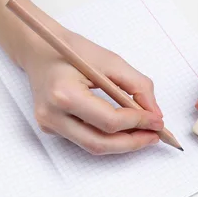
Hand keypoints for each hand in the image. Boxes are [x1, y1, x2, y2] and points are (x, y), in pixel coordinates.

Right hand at [22, 30, 163, 154]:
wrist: (39, 50)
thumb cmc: (72, 51)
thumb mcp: (111, 61)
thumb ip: (137, 86)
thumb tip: (155, 114)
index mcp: (65, 94)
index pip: (108, 121)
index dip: (137, 123)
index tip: (157, 121)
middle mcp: (52, 115)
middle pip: (100, 143)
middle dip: (132, 143)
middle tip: (154, 136)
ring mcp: (49, 125)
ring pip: (93, 146)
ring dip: (121, 144)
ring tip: (143, 134)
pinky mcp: (50, 128)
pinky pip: (84, 139)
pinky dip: (106, 137)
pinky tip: (122, 130)